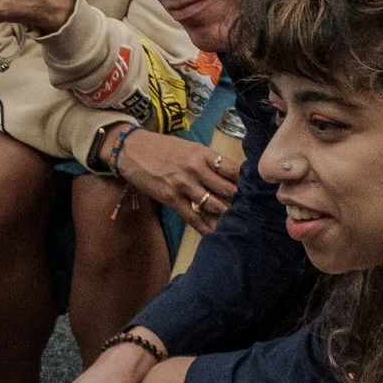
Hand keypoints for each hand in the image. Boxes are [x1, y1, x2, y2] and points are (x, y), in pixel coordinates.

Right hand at [108, 128, 237, 231]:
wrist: (130, 150)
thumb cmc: (160, 147)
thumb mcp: (187, 147)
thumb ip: (207, 160)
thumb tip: (227, 175)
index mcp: (202, 153)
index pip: (233, 169)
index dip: (244, 181)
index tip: (252, 190)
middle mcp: (196, 168)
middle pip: (227, 189)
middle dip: (238, 201)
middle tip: (248, 210)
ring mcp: (184, 185)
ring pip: (213, 204)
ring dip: (225, 215)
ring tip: (235, 222)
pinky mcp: (172, 198)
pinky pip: (193, 217)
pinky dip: (205, 227)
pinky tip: (215, 234)